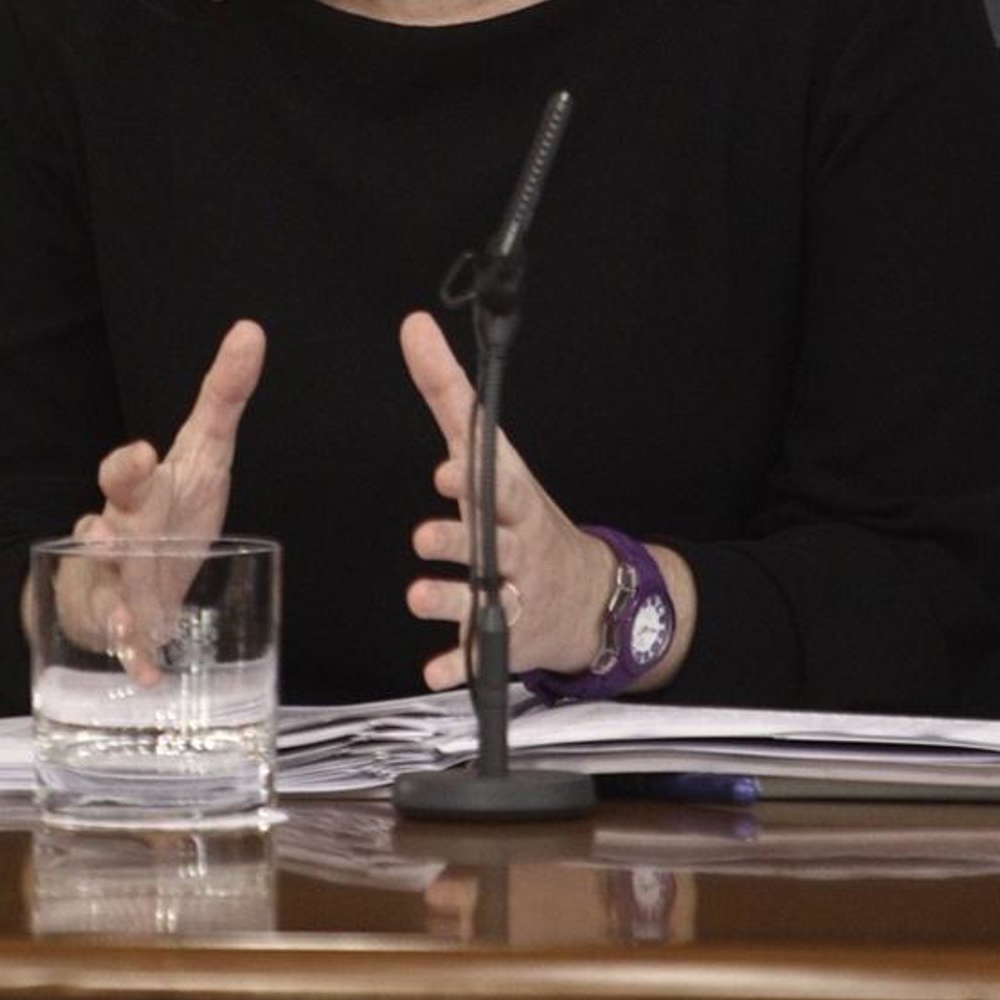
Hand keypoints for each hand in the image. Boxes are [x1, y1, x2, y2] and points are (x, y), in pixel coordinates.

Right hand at [35, 318, 266, 681]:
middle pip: (105, 527)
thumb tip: (251, 330)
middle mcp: (118, 534)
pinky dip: (136, 659)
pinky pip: (126, 646)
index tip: (142, 455)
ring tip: (129, 611)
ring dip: (115, 599)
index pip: (124, 470)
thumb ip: (224, 394)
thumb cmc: (172, 505)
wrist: (133, 572)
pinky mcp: (123, 627)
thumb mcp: (204, 450)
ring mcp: (113, 583)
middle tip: (110, 532)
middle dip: (107, 528)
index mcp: (141, 490)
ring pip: (107, 587)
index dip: (128, 463)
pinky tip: (148, 672)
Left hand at [399, 308, 615, 691]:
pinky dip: (458, 667)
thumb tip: (413, 325)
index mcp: (514, 501)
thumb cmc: (518, 511)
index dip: (474, 479)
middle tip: (424, 538)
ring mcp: (513, 598)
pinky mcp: (503, 643)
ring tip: (417, 595)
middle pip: (492, 544)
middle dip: (460, 542)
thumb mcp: (490, 451)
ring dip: (452, 602)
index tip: (446, 471)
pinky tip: (433, 674)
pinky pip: (480, 660)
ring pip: (485, 603)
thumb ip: (448, 393)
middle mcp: (516, 550)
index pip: (498, 485)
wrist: (586, 595)